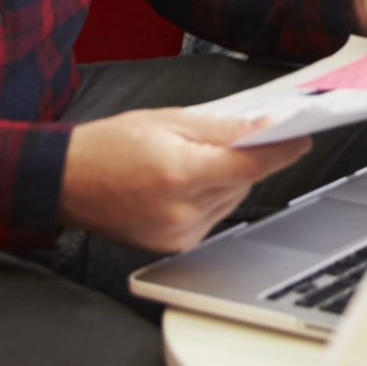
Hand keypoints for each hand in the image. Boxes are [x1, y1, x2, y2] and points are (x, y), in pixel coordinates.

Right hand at [60, 110, 310, 251]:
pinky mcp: (175, 245)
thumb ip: (220, 128)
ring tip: (193, 160)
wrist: (64, 182)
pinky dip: (210, 197)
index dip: (281, 152)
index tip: (302, 138)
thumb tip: (263, 129)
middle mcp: (181, 211)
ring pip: (231, 199)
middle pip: (243, 183)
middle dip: (245, 159)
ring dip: (227, 178)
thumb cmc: (108, 146)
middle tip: (232, 136)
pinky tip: (184, 183)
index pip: (249, 167)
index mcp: (179, 175)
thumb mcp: (167, 120)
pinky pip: (213, 215)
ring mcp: (178, 234)